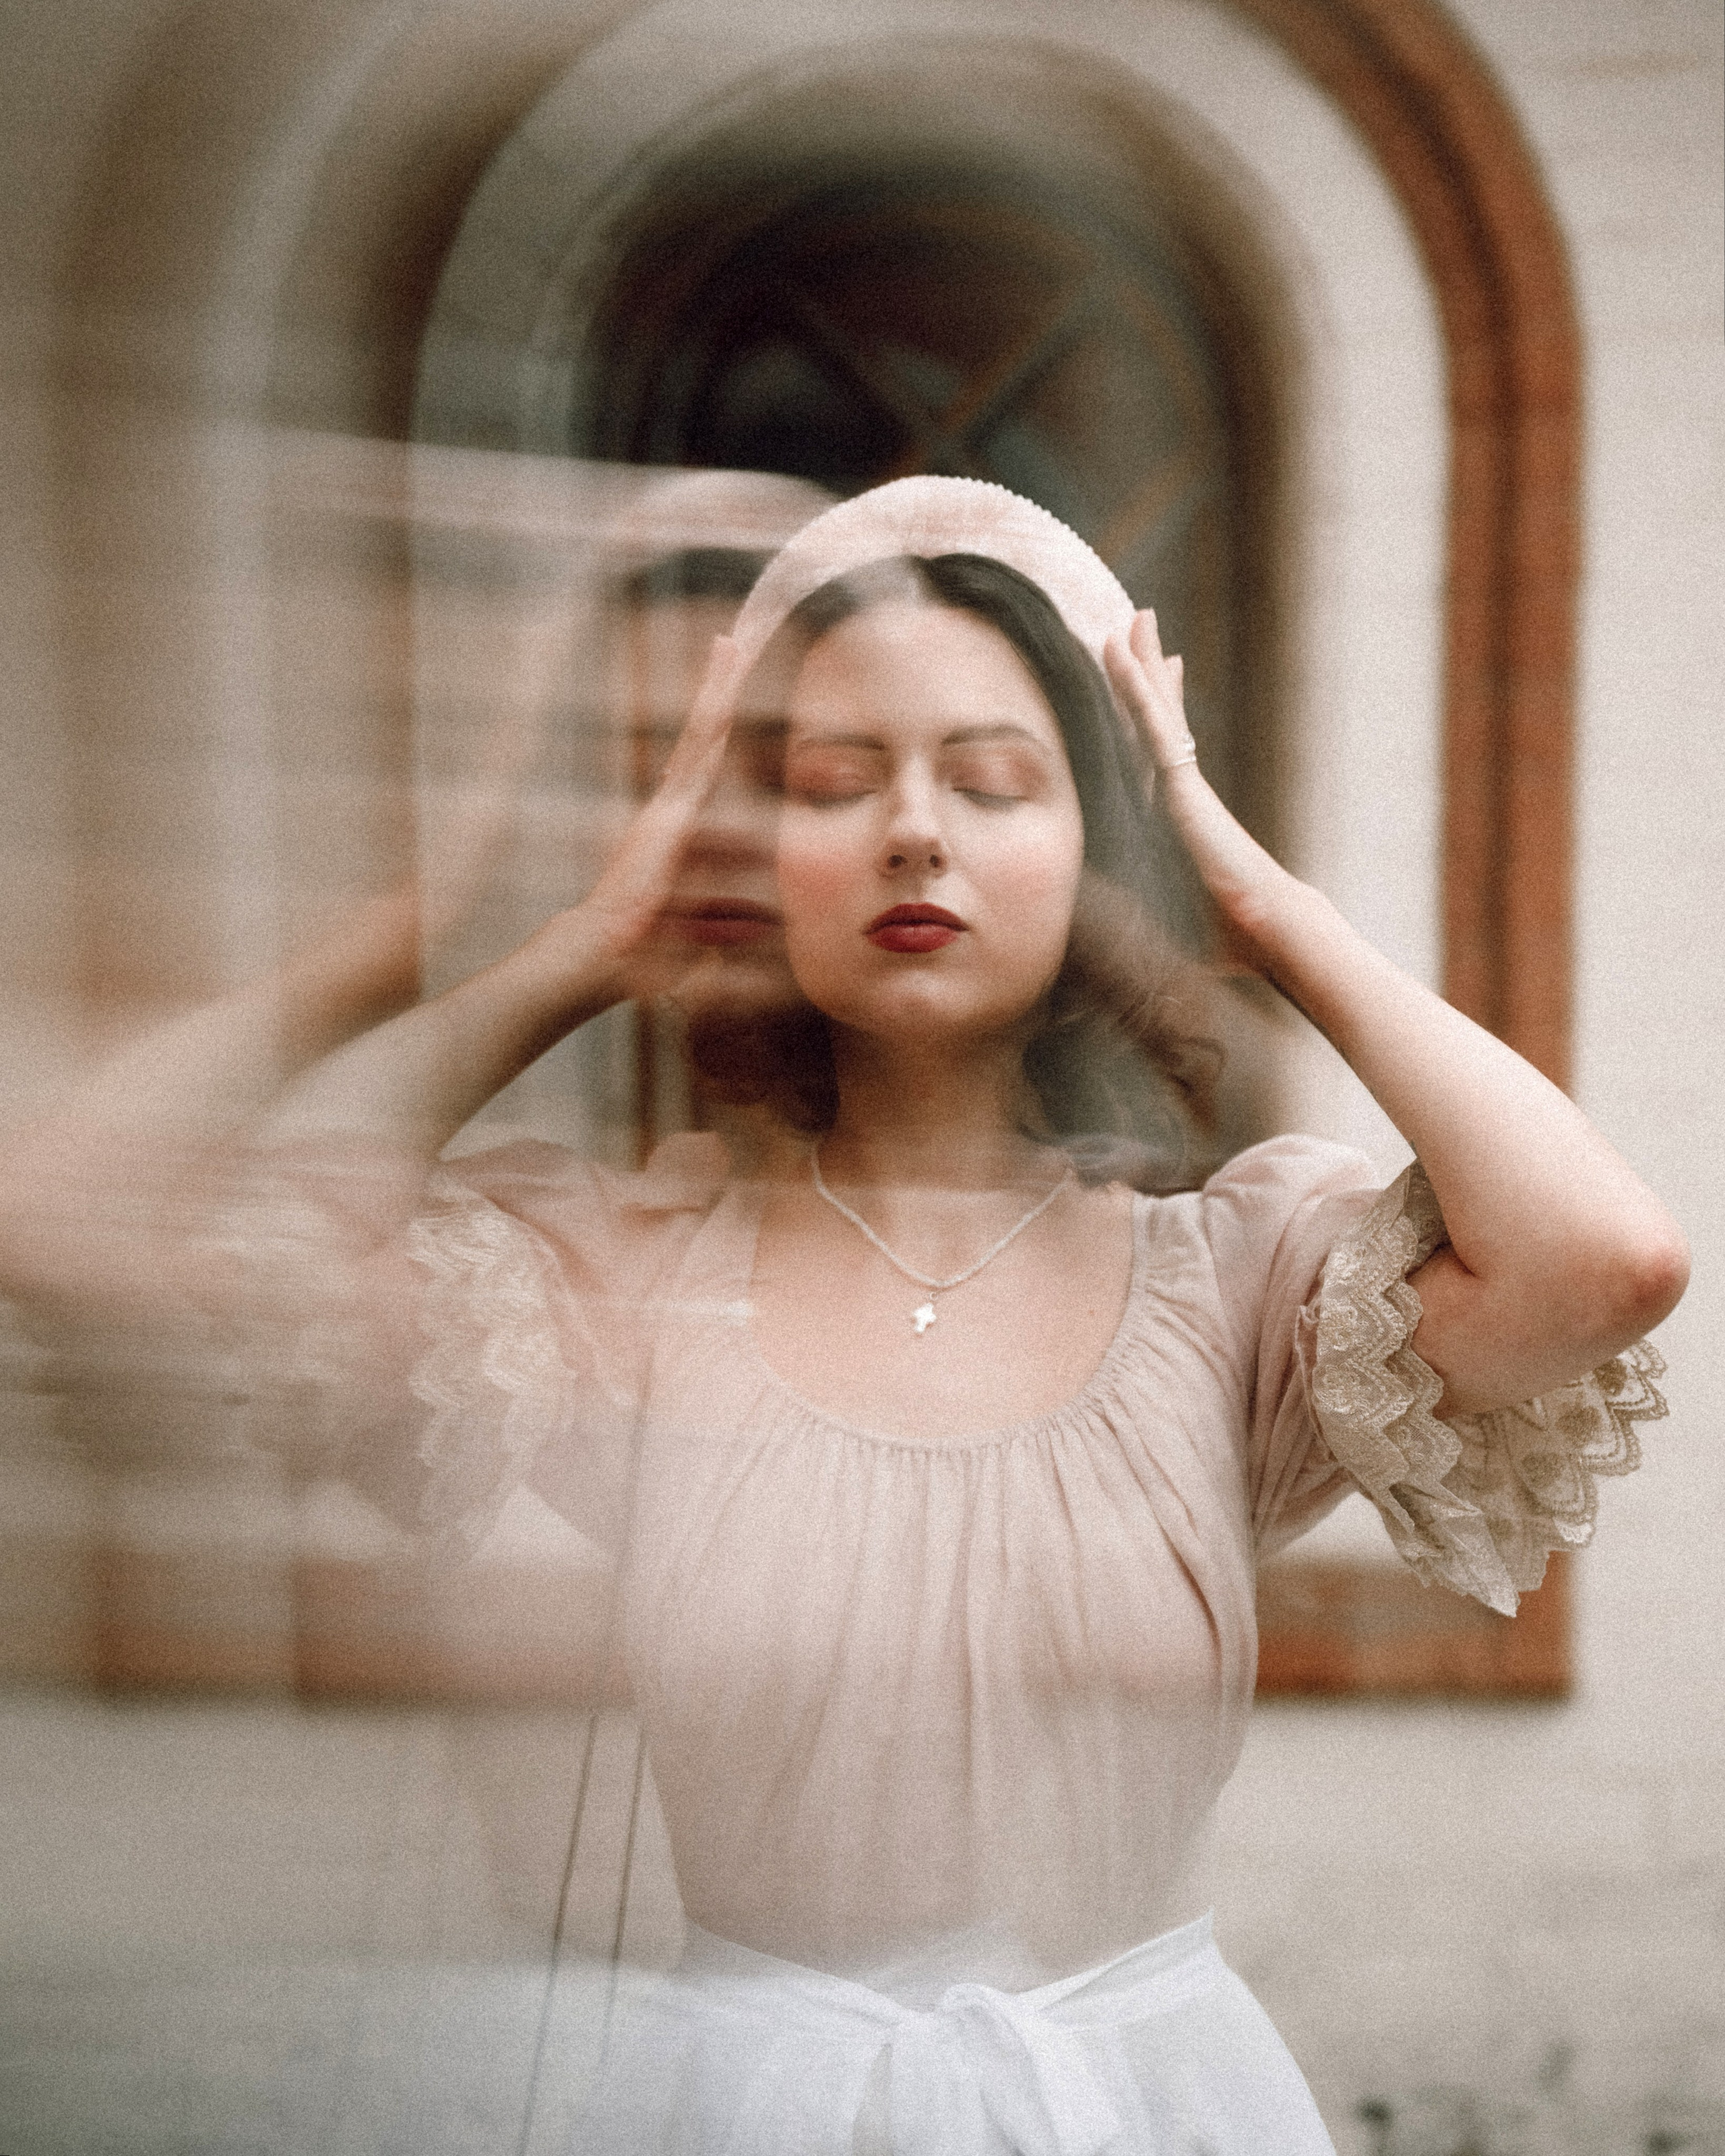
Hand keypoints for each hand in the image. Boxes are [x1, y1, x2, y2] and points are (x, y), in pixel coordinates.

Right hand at [573, 632, 750, 996]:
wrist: (605, 950)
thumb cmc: (646, 946)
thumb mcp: (694, 918)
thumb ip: (716, 905)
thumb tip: (749, 920)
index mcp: (678, 823)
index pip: (703, 761)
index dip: (716, 723)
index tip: (728, 687)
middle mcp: (672, 804)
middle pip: (702, 733)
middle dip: (717, 684)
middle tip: (732, 638)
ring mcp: (670, 804)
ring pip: (701, 732)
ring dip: (716, 685)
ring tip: (731, 640)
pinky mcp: (671, 809)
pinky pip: (697, 752)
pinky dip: (710, 715)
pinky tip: (723, 688)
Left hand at [1103, 609, 1295, 978]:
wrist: (1268, 932)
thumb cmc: (1231, 942)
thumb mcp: (1171, 926)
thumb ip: (1146, 926)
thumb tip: (1113, 966)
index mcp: (1179, 819)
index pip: (1158, 757)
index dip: (1155, 715)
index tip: (1155, 680)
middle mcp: (1180, 793)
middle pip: (1159, 721)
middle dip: (1151, 674)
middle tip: (1139, 628)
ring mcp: (1181, 785)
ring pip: (1154, 712)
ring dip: (1141, 664)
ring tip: (1134, 618)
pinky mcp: (1180, 785)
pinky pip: (1149, 724)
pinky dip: (1133, 686)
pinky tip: (1115, 649)